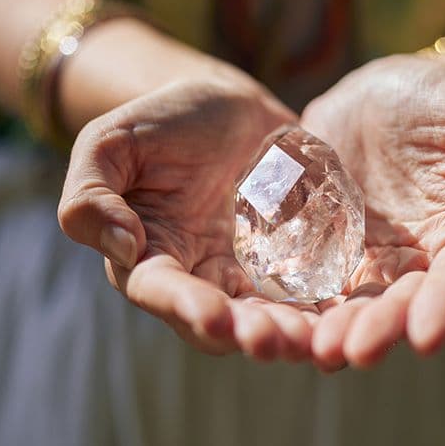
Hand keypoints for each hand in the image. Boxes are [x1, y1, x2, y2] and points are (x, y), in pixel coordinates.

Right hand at [58, 75, 319, 360]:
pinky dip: (331, 303)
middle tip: (279, 341)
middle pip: (226, 320)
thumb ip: (91, 194)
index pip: (163, 293)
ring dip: (295, 332)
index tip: (213, 317)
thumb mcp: (109, 143)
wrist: (225, 104)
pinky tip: (353, 310)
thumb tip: (123, 247)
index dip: (186, 308)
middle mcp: (203, 276)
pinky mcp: (296, 255)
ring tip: (318, 338)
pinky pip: (314, 286)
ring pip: (274, 313)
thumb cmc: (160, 123)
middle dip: (252, 333)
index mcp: (153, 257)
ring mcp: (253, 270)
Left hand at [301, 55, 444, 368]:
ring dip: (338, 326)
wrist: (390, 89)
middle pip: (401, 301)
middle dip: (381, 327)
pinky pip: (310, 270)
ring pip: (354, 298)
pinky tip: (281, 318)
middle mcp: (417, 258)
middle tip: (356, 352)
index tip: (426, 337)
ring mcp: (368, 253)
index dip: (443, 306)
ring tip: (320, 349)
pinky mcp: (325, 241)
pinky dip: (299, 297)